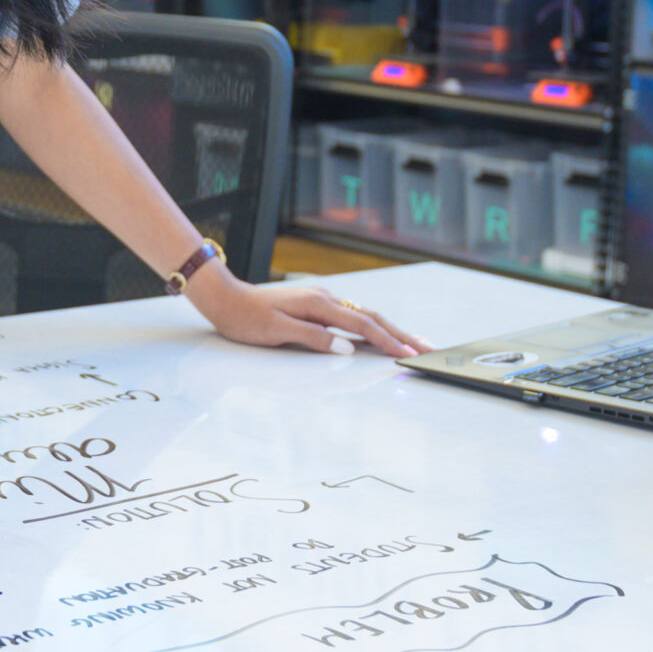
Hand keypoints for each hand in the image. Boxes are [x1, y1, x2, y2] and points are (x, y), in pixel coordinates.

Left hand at [184, 265, 429, 358]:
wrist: (227, 299)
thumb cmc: (247, 318)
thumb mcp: (277, 331)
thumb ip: (314, 339)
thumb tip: (347, 349)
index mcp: (319, 305)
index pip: (362, 326)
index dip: (388, 341)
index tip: (409, 353)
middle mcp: (325, 298)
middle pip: (371, 317)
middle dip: (400, 333)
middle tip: (425, 347)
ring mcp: (322, 299)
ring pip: (363, 314)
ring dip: (389, 329)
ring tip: (410, 341)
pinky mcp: (316, 304)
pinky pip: (351, 315)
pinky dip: (371, 325)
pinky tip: (379, 332)